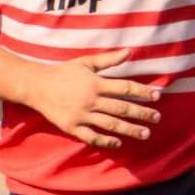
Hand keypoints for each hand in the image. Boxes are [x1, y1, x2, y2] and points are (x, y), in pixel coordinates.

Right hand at [22, 50, 160, 148]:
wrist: (36, 86)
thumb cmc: (62, 72)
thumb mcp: (86, 62)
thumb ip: (109, 60)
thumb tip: (129, 52)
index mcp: (96, 83)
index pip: (126, 88)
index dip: (143, 92)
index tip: (158, 96)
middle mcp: (91, 100)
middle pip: (122, 108)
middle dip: (142, 113)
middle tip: (157, 118)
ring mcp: (81, 115)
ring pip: (111, 124)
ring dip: (130, 129)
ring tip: (145, 134)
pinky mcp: (71, 126)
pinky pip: (91, 136)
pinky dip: (106, 141)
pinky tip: (118, 143)